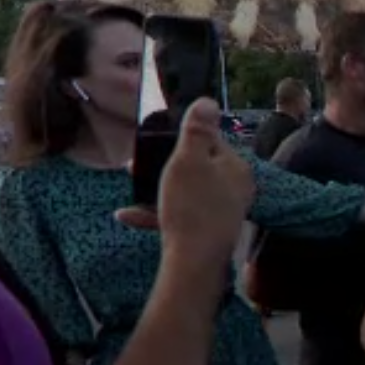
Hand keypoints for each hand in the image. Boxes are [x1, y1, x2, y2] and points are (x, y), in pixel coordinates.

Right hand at [116, 99, 252, 265]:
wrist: (195, 263)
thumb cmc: (192, 205)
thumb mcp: (189, 159)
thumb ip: (197, 130)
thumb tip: (208, 101)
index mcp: (236, 168)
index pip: (211, 140)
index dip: (182, 138)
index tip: (154, 141)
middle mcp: (235, 189)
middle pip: (197, 167)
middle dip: (164, 164)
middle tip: (136, 164)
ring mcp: (222, 212)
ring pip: (186, 191)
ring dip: (156, 187)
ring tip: (132, 183)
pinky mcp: (207, 232)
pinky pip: (180, 215)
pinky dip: (156, 212)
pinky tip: (127, 215)